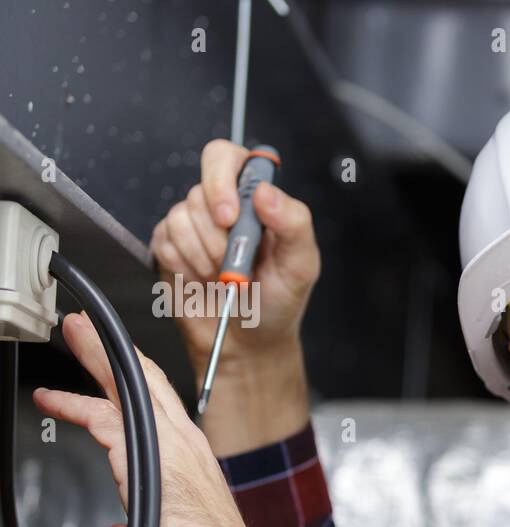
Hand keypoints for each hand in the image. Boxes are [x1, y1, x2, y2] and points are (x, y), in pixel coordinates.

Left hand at [34, 311, 274, 526]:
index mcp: (191, 464)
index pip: (161, 413)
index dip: (134, 388)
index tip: (112, 371)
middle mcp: (184, 446)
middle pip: (147, 386)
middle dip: (115, 356)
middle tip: (86, 330)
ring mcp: (169, 447)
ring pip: (127, 390)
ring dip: (95, 360)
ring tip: (72, 333)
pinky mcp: (148, 456)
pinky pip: (107, 417)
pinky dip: (78, 402)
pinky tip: (54, 398)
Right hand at [150, 139, 319, 376]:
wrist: (247, 343)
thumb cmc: (278, 302)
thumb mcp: (300, 265)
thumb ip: (293, 223)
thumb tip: (266, 192)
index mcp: (255, 199)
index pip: (226, 157)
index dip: (221, 178)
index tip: (230, 214)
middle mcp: (221, 204)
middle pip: (198, 189)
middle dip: (215, 231)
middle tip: (231, 260)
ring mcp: (192, 223)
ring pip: (180, 217)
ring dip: (204, 255)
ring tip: (224, 277)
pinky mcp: (168, 244)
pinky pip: (164, 241)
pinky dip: (185, 266)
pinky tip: (204, 280)